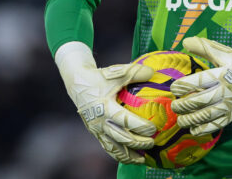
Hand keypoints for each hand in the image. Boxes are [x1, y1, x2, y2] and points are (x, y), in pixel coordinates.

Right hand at [55, 42, 156, 163]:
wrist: (77, 83)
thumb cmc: (99, 77)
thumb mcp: (116, 72)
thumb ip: (135, 72)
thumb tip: (153, 73)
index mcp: (105, 107)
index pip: (124, 120)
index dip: (139, 126)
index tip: (153, 129)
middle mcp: (100, 121)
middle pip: (121, 137)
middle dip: (138, 142)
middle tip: (153, 142)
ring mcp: (96, 129)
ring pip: (113, 147)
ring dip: (129, 154)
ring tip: (143, 158)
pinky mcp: (95, 132)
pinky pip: (107, 147)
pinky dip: (119, 155)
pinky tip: (130, 158)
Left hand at [170, 37, 231, 133]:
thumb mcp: (225, 54)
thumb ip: (204, 48)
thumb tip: (185, 41)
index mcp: (223, 73)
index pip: (200, 81)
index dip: (184, 85)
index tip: (174, 88)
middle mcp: (226, 90)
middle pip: (201, 100)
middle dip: (183, 105)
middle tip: (174, 105)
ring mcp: (230, 105)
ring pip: (206, 115)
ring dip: (190, 119)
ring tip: (179, 119)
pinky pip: (216, 125)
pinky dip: (203, 129)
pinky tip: (193, 129)